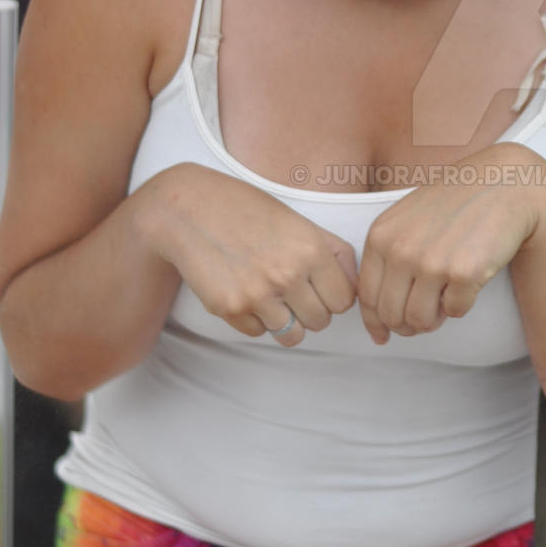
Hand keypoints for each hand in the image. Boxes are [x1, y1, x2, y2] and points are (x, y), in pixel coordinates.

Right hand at [137, 162, 356, 346]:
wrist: (190, 210)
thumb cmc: (248, 211)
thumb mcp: (299, 221)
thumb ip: (334, 253)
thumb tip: (355, 287)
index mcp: (311, 249)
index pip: (344, 301)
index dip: (332, 296)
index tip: (319, 286)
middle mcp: (288, 274)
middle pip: (321, 322)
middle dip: (310, 310)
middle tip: (292, 289)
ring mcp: (258, 294)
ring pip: (292, 336)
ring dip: (286, 321)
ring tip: (271, 295)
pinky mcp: (230, 308)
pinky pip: (258, 332)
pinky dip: (255, 319)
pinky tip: (243, 290)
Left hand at [357, 145, 545, 344]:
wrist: (503, 184)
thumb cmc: (456, 201)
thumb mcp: (407, 219)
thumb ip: (389, 258)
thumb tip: (379, 316)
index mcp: (381, 236)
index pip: (368, 296)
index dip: (376, 323)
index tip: (383, 336)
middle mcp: (401, 250)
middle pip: (392, 315)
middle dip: (408, 325)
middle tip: (425, 318)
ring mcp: (431, 262)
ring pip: (421, 321)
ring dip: (435, 319)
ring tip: (446, 298)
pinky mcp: (464, 273)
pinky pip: (456, 312)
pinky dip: (462, 305)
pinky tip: (468, 281)